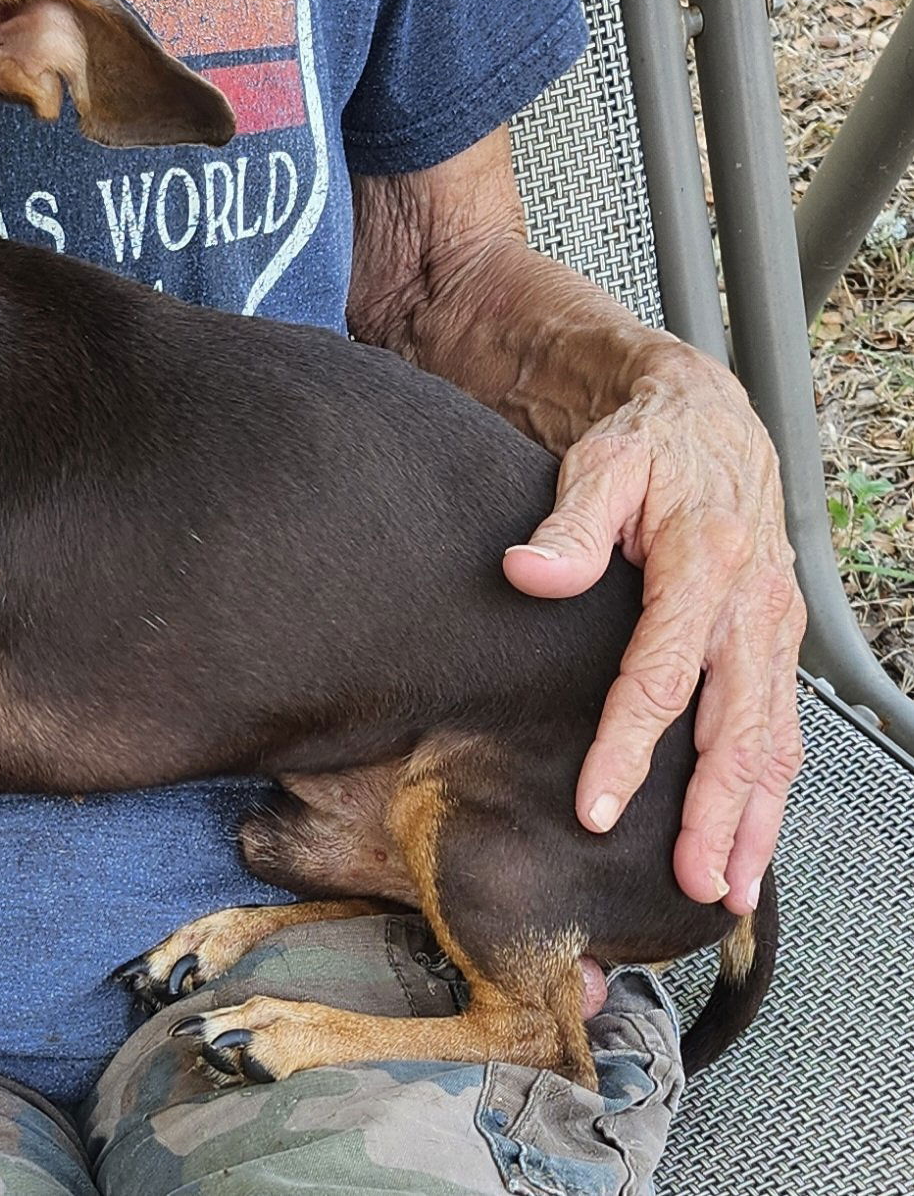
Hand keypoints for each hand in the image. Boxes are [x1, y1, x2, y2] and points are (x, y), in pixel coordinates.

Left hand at [502, 351, 804, 915]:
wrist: (706, 421)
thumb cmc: (646, 447)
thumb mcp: (600, 465)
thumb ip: (569, 525)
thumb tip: (529, 575)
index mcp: (705, 560)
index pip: (661, 675)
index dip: (628, 747)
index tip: (596, 808)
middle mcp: (751, 603)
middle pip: (734, 728)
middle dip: (715, 814)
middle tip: (690, 884)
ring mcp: (771, 626)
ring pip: (771, 741)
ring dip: (754, 820)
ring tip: (729, 890)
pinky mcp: (774, 640)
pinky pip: (782, 728)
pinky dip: (772, 793)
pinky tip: (754, 840)